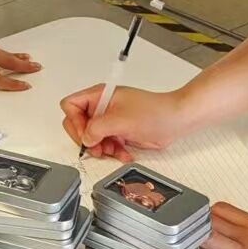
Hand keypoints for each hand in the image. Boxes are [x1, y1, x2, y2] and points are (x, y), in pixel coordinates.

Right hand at [60, 84, 187, 160]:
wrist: (176, 120)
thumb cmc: (155, 111)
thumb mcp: (120, 119)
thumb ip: (97, 128)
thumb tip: (85, 138)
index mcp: (100, 95)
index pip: (71, 105)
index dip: (75, 121)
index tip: (86, 134)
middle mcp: (103, 107)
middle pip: (79, 124)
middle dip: (87, 139)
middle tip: (96, 147)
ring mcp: (111, 120)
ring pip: (92, 138)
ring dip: (101, 148)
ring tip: (113, 150)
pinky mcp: (119, 132)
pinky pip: (106, 144)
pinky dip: (113, 151)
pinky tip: (123, 152)